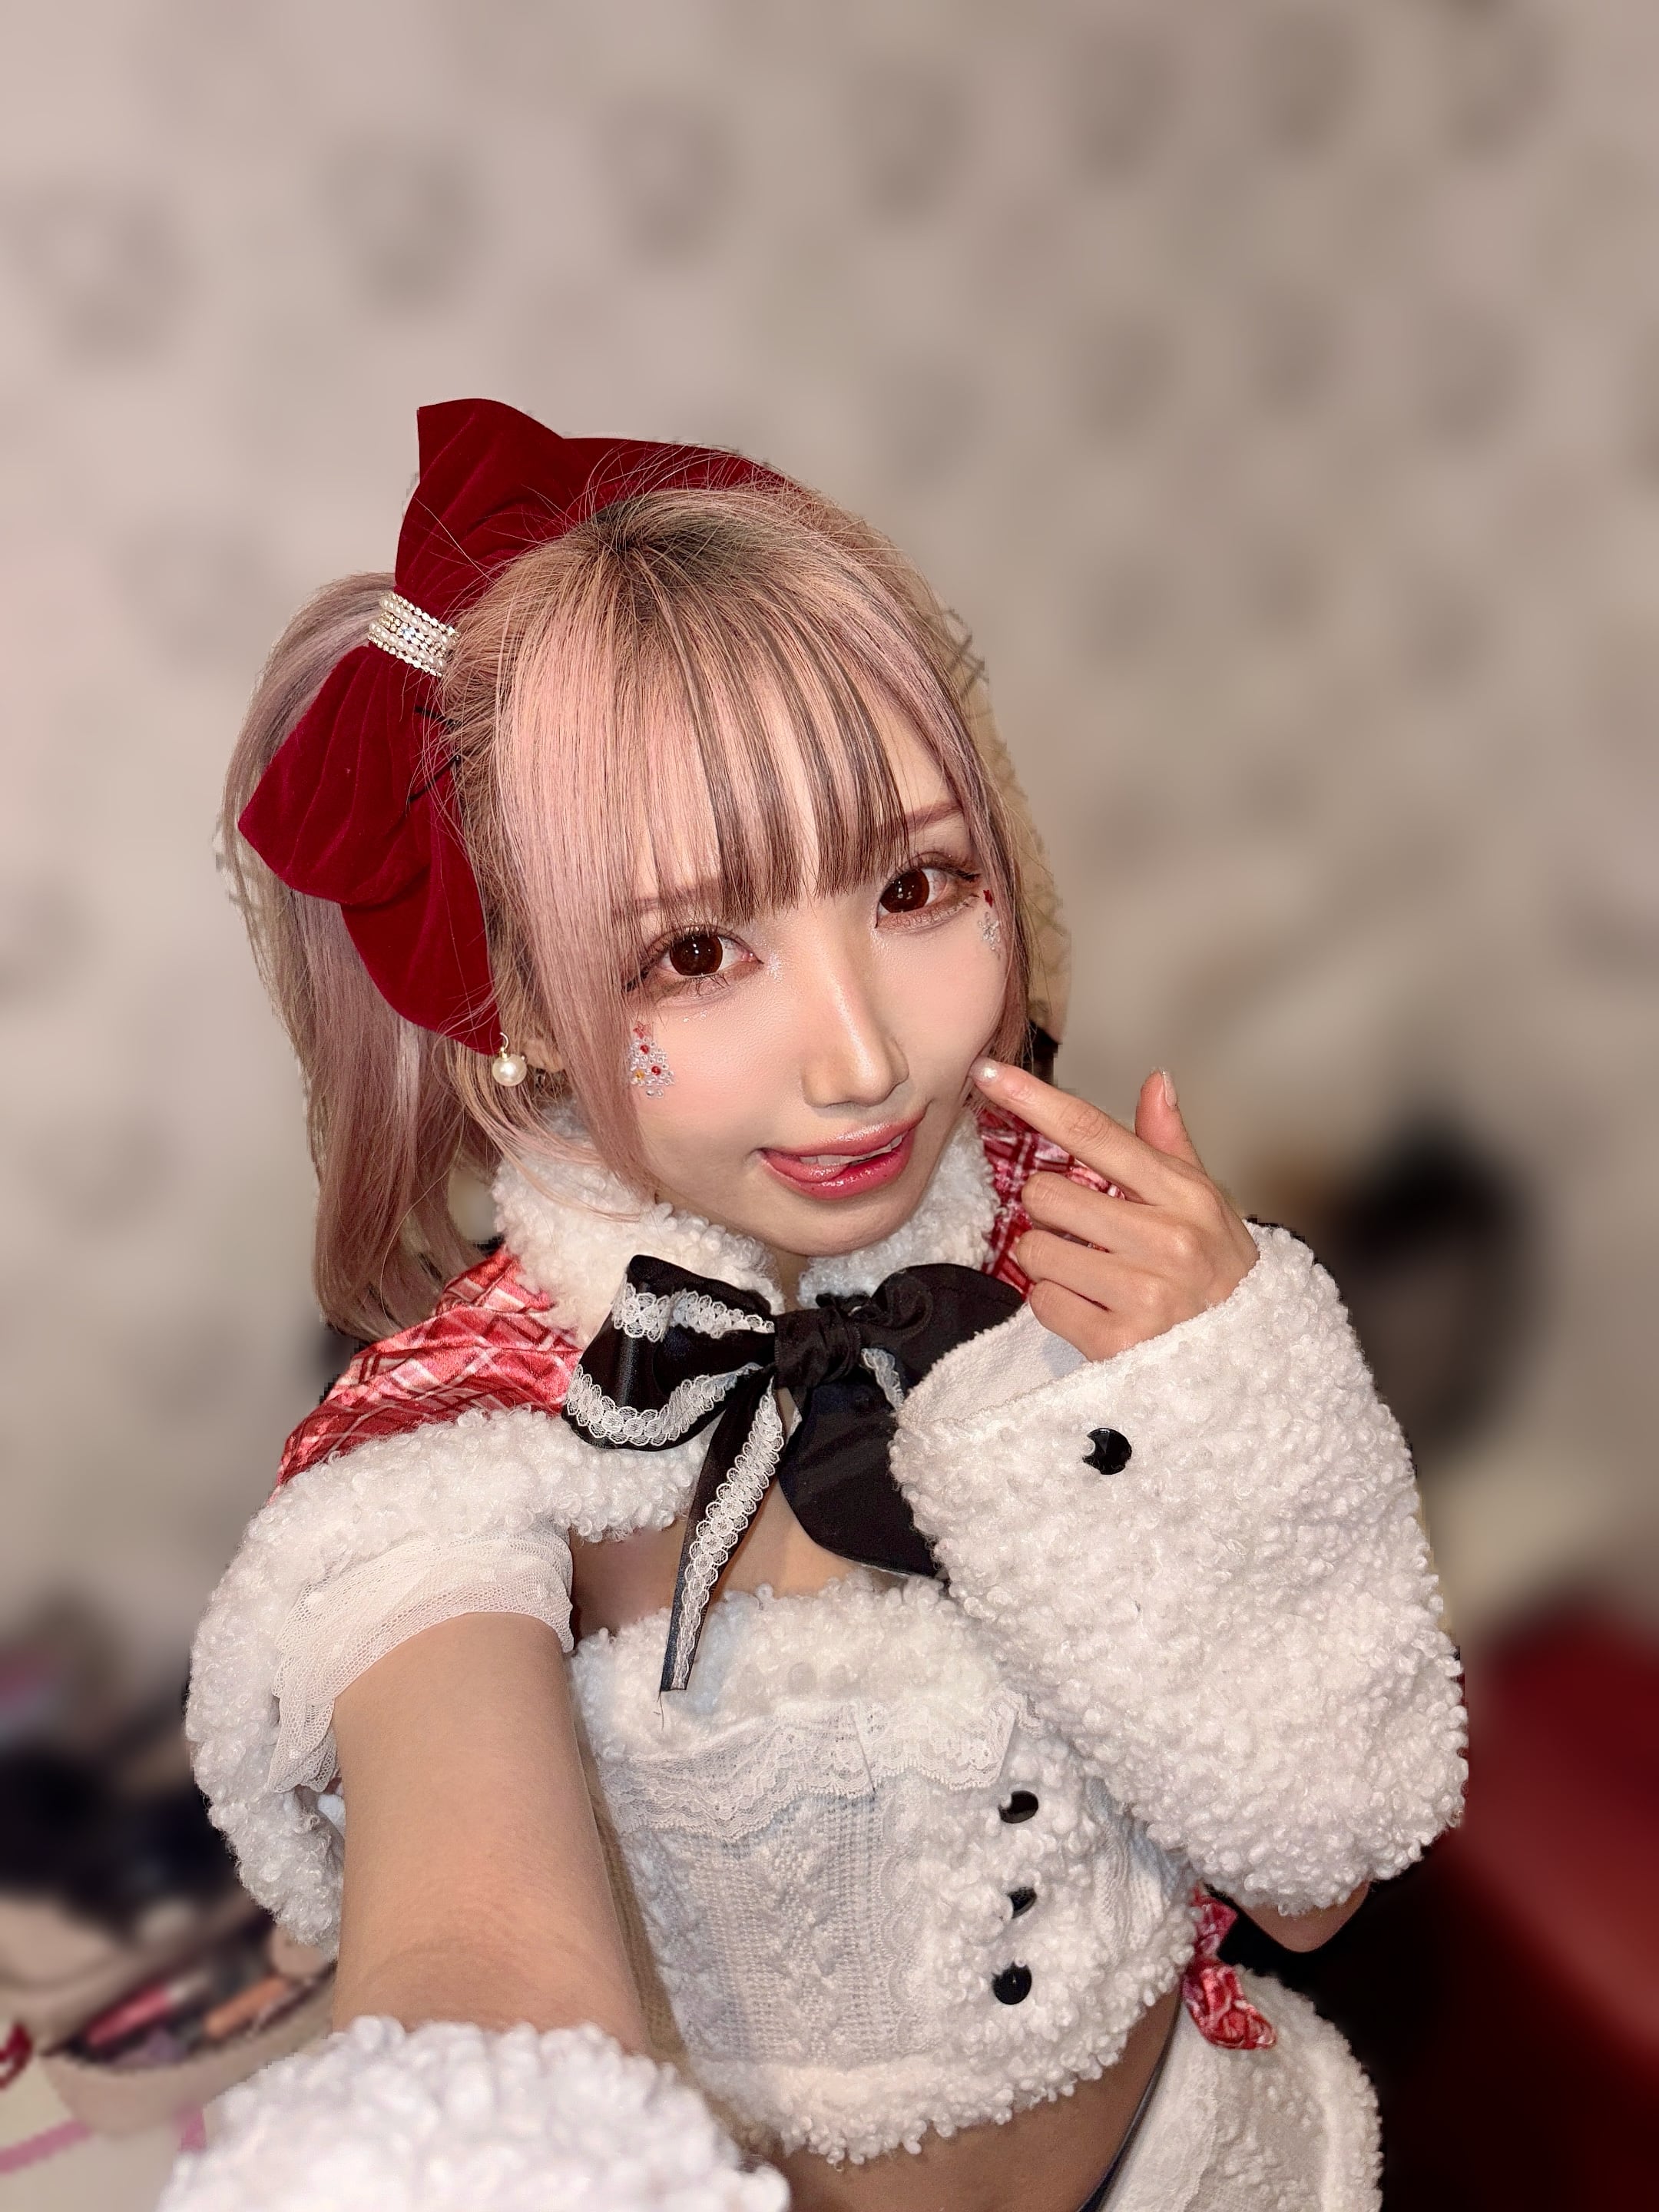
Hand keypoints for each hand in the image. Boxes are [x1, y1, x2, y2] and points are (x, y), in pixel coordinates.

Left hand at [973, 1062, 1257, 1362]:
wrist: (1252, 1360)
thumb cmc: (1220, 1275)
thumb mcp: (1207, 1205)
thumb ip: (1170, 1145)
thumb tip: (1157, 1081)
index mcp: (1185, 1195)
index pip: (1095, 1133)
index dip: (1035, 1101)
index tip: (990, 1075)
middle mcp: (1167, 1240)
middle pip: (1046, 1194)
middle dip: (1050, 1213)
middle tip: (1085, 1233)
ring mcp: (1142, 1294)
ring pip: (1034, 1251)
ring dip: (1049, 1262)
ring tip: (1092, 1274)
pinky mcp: (1115, 1342)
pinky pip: (1041, 1302)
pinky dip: (1056, 1305)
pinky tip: (1094, 1309)